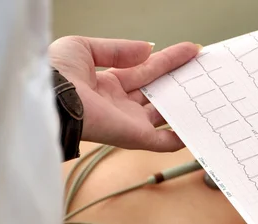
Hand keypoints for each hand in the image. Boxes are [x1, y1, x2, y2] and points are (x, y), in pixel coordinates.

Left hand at [48, 36, 199, 151]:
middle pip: (157, 90)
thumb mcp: (84, 48)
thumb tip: (147, 49)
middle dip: (180, 79)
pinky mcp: (135, 136)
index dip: (167, 60)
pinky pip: (162, 141)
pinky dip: (179, 138)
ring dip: (184, 105)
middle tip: (203, 68)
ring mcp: (129, 121)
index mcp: (107, 82)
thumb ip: (118, 50)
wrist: (50, 99)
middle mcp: (120, 103)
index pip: (145, 69)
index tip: (189, 51)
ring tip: (208, 92)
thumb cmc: (56, 73)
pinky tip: (196, 131)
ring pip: (163, 114)